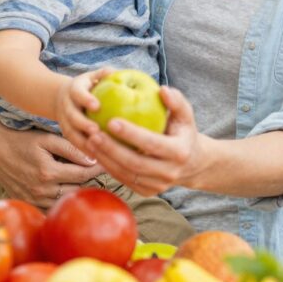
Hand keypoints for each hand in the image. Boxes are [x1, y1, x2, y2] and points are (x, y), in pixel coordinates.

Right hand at [0, 117, 103, 207]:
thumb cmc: (22, 139)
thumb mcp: (46, 138)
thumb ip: (70, 148)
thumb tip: (93, 159)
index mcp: (48, 172)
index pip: (84, 173)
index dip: (99, 168)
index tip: (109, 162)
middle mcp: (42, 190)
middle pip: (78, 189)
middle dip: (92, 181)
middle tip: (106, 172)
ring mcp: (34, 200)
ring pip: (67, 200)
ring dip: (80, 191)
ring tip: (92, 181)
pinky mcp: (29, 203)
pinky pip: (53, 207)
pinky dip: (64, 201)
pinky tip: (72, 191)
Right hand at [55, 67, 113, 149]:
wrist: (62, 97)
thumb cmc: (88, 86)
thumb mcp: (93, 76)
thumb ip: (104, 74)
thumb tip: (116, 73)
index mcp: (73, 90)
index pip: (78, 93)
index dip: (86, 99)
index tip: (97, 106)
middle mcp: (66, 106)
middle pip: (72, 116)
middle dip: (83, 124)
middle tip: (96, 131)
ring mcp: (64, 121)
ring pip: (71, 133)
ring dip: (83, 142)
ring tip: (98, 149)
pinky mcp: (67, 133)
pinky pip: (75, 144)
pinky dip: (86, 151)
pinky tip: (99, 158)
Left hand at [85, 85, 202, 196]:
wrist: (192, 164)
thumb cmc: (183, 132)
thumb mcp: (186, 115)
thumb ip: (176, 101)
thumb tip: (162, 89)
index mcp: (179, 152)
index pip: (151, 143)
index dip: (131, 134)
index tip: (111, 121)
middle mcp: (169, 173)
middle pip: (134, 163)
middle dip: (111, 149)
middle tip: (93, 134)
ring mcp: (158, 186)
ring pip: (126, 174)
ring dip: (105, 159)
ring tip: (90, 142)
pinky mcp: (148, 192)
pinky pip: (124, 180)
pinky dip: (109, 167)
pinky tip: (96, 153)